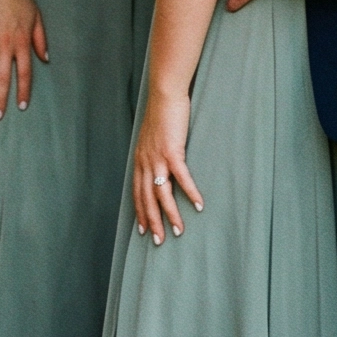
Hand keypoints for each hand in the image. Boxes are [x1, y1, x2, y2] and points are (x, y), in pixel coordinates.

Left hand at [132, 87, 200, 242]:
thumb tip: (157, 165)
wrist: (164, 95)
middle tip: (158, 241)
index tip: (143, 230)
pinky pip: (182, 178)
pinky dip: (190, 193)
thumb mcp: (151, 138)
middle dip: (152, 221)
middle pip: (147, 199)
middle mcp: (146, 162)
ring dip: (171, 215)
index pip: (137, 192)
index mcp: (140, 160)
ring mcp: (158, 158)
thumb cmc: (160, 114)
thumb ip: (152, 153)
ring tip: (178, 232)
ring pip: (162, 194)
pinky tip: (199, 205)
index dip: (140, 212)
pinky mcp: (172, 152)